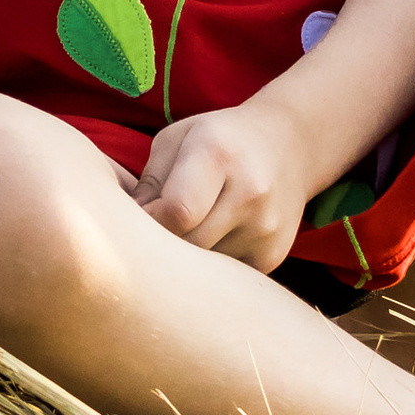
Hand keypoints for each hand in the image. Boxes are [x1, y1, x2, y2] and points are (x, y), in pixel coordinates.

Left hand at [129, 98, 314, 270]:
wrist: (288, 144)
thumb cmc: (217, 140)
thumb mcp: (176, 140)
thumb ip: (149, 181)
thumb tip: (125, 230)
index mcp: (217, 154)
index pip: (176, 211)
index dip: (146, 222)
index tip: (133, 219)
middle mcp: (250, 192)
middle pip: (189, 243)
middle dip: (161, 243)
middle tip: (146, 233)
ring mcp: (267, 227)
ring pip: (206, 266)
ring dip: (185, 257)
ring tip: (179, 233)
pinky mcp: (274, 254)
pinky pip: (225, 275)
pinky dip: (209, 267)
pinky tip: (207, 241)